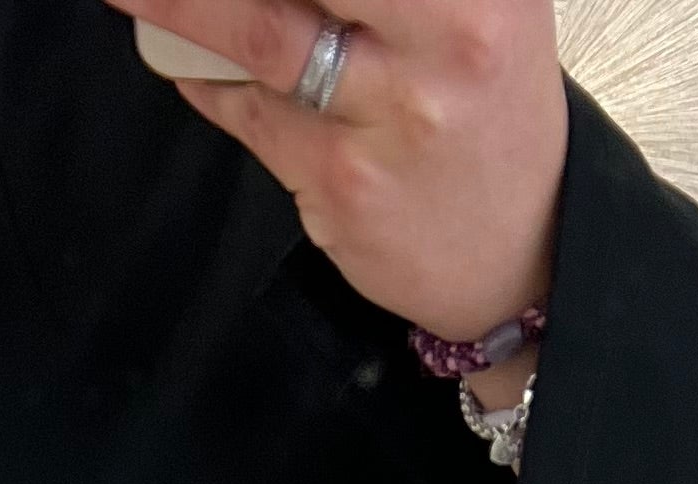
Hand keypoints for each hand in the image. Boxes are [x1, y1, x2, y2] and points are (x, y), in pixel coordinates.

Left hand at [103, 0, 567, 391]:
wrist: (519, 246)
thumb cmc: (480, 102)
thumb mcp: (476, 6)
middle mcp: (447, 35)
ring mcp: (392, 114)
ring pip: (261, 31)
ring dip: (178, 7)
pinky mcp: (342, 182)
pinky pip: (247, 111)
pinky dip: (202, 75)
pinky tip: (181, 55)